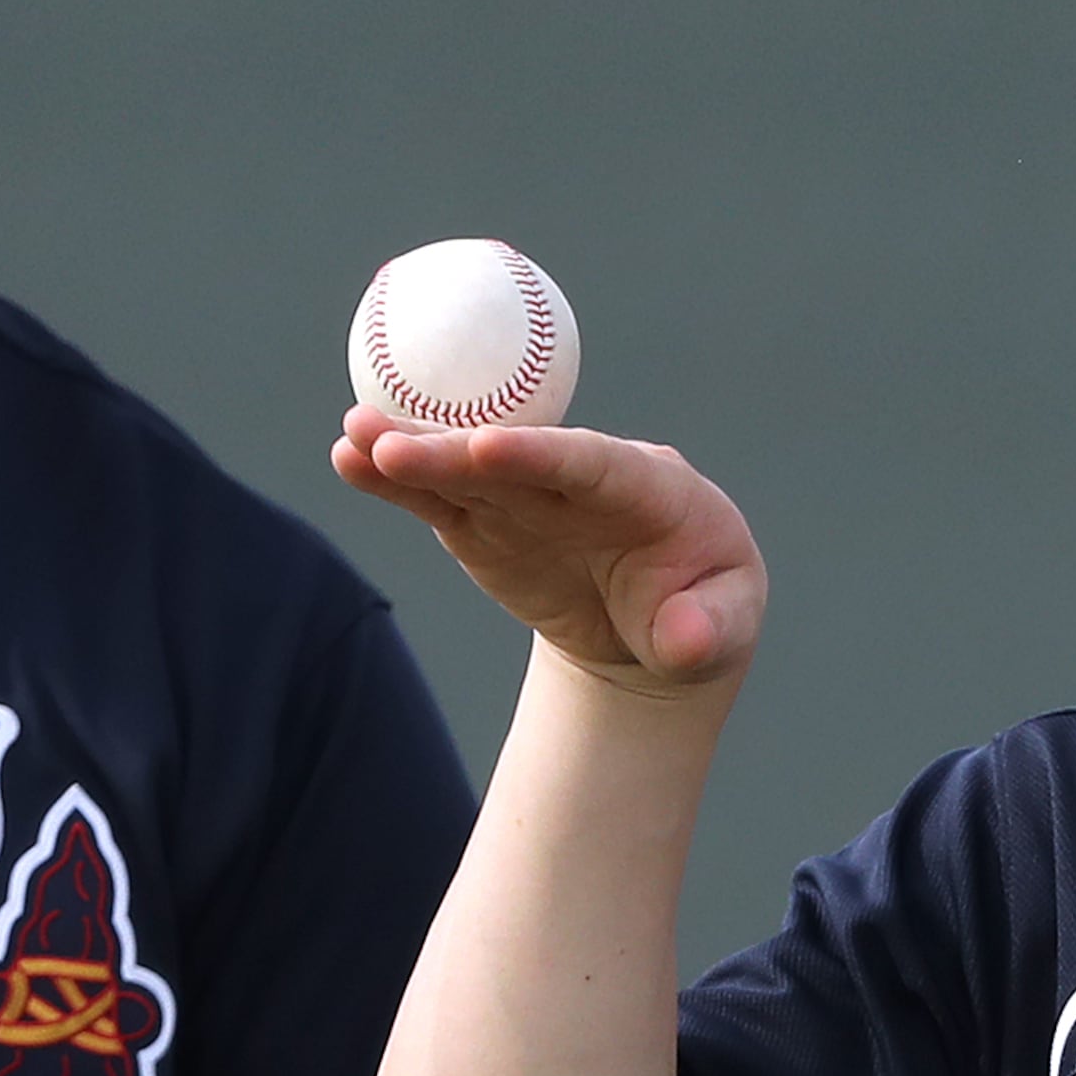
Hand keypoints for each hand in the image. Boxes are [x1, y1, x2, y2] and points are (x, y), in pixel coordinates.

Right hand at [334, 407, 764, 694]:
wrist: (655, 624)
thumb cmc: (704, 610)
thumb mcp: (726, 625)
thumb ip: (708, 630)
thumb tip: (683, 639)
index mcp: (649, 486)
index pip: (589, 462)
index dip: (537, 453)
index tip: (485, 446)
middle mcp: (581, 477)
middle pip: (512, 458)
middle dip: (451, 449)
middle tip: (388, 440)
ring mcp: (529, 496)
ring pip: (465, 469)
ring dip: (411, 450)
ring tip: (351, 436)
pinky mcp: (489, 520)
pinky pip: (440, 499)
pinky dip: (398, 484)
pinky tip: (349, 461)